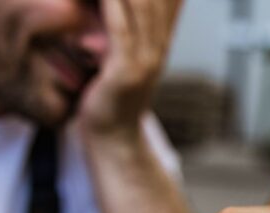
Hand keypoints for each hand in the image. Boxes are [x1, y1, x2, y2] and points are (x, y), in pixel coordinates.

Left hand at [79, 0, 180, 139]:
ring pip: (138, 4)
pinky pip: (119, 26)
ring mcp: (146, 58)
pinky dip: (110, 2)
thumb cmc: (110, 98)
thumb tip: (114, 7)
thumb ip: (124, 26)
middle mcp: (158, 43)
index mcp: (159, 36)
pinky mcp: (127, 71)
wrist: (113, 142)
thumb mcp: (123, 55)